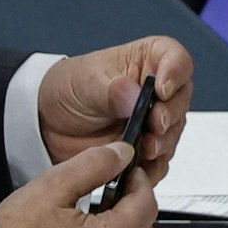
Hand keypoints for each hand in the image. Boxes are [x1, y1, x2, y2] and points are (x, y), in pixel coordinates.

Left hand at [38, 35, 192, 179]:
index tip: (161, 90)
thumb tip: (133, 95)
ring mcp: (152, 122)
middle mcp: (155, 91)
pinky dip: (150, 167)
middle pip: (180, 101)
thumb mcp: (85, 81)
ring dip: (162, 143)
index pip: (177, 60)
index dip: (175, 73)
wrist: (47, 123)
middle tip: (153, 124)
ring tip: (143, 148)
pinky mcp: (145, 151)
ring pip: (173, 134)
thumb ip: (111, 89)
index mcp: (147, 61)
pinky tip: (135, 167)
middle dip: (169, 115)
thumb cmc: (69, 87)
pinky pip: (159, 163)